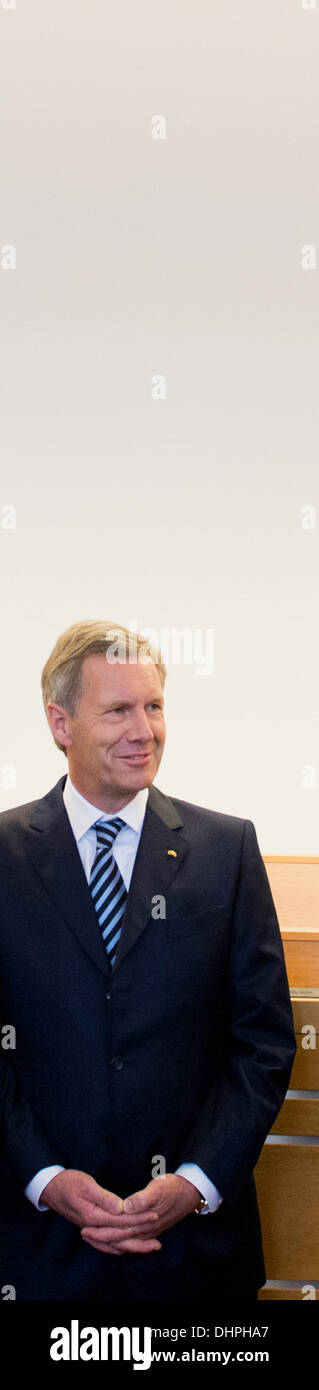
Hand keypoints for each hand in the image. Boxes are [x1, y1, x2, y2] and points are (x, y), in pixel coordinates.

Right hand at [40, 1169, 161, 1254]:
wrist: (50, 1189)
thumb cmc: (68, 1183)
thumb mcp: (86, 1185)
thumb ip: (104, 1198)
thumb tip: (121, 1207)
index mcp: (93, 1216)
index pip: (121, 1221)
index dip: (139, 1219)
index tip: (155, 1216)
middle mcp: (92, 1227)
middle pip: (120, 1238)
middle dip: (140, 1240)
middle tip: (158, 1243)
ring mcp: (91, 1230)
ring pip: (114, 1245)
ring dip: (132, 1247)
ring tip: (149, 1248)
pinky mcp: (90, 1229)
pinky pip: (106, 1244)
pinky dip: (118, 1248)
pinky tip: (128, 1248)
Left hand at [81, 1174, 201, 1253]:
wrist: (191, 1192)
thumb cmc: (173, 1188)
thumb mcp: (158, 1188)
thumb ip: (142, 1199)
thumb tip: (126, 1207)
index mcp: (144, 1223)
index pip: (118, 1233)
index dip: (100, 1232)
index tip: (84, 1228)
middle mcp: (145, 1231)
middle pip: (119, 1240)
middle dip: (100, 1238)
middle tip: (83, 1234)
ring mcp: (148, 1232)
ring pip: (125, 1242)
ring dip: (109, 1241)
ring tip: (93, 1237)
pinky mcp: (151, 1229)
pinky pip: (132, 1240)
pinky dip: (120, 1241)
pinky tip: (115, 1239)